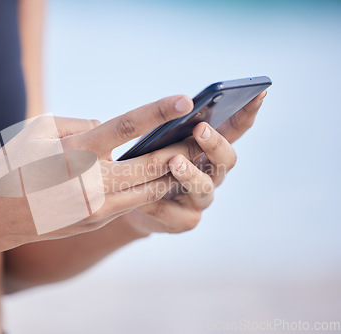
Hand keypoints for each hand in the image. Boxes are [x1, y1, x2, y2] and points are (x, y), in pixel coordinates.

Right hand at [0, 94, 196, 256]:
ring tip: (190, 159)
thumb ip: (79, 125)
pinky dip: (149, 189)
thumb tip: (106, 127)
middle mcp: (90, 181)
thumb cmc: (14, 164)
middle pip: (149, 165)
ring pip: (148, 190)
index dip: (158, 112)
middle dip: (181, 151)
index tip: (186, 101)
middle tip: (203, 138)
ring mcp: (95, 207)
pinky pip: (130, 203)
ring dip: (171, 174)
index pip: (125, 127)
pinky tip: (161, 179)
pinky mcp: (97, 222)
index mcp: (75, 151)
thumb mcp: (39, 130)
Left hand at [120, 90, 267, 235]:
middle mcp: (212, 173)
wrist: (132, 201)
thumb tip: (176, 106)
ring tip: (174, 162)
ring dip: (191, 174)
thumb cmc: (147, 162)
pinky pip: (172, 211)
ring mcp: (201, 199)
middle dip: (215, 144)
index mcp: (209, 149)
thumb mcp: (156, 140)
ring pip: (205, 188)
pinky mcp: (184, 221)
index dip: (248, 112)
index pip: (235, 129)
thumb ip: (169, 128)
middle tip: (201, 130)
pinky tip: (142, 199)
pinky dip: (156, 203)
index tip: (259, 93)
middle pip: (226, 159)